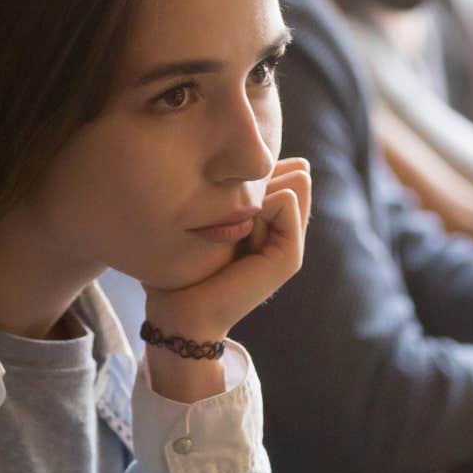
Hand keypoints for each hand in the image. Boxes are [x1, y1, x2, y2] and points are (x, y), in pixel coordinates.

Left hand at [144, 158, 311, 340]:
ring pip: (289, 183)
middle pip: (290, 172)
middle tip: (227, 221)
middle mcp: (287, 232)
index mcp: (272, 221)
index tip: (221, 204)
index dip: (252, 172)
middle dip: (255, 182)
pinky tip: (242, 236)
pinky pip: (286, 200)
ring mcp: (292, 245)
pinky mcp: (289, 257)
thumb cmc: (186, 260)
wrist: (181, 310)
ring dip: (255, 195)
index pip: (285, 168)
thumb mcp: (215, 214)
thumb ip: (242, 190)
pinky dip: (260, 207)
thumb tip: (284, 163)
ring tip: (233, 233)